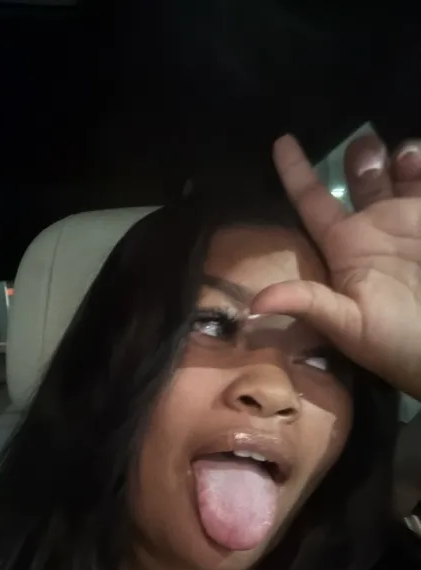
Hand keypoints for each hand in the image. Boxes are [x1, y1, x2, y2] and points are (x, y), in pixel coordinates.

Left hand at [250, 134, 420, 399]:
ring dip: (397, 155)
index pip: (312, 201)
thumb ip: (307, 303)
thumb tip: (253, 304)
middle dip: (360, 155)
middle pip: (359, 176)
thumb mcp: (347, 325)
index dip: (296, 172)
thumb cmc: (395, 341)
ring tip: (404, 160)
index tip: (281, 140)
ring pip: (397, 172)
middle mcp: (373, 228)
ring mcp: (407, 223)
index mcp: (344, 246)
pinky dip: (420, 166)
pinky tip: (417, 164)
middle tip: (366, 147)